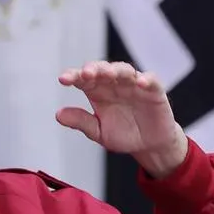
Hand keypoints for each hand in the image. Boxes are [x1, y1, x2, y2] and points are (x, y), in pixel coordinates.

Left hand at [57, 61, 188, 176]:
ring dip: (116, 70)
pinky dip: (147, 79)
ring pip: (124, 70)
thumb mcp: (98, 132)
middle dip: (93, 69)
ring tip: (108, 74)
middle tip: (86, 73)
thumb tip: (58, 115)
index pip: (82, 79)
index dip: (72, 76)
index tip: (63, 79)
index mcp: (96, 91)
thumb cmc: (123, 134)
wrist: (149, 145)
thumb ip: (81, 122)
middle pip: (102, 70)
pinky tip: (140, 82)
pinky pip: (152, 80)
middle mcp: (113, 84)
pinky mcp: (154, 91)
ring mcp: (133, 85)